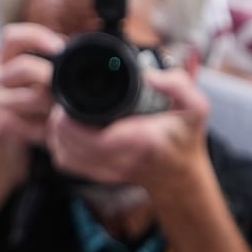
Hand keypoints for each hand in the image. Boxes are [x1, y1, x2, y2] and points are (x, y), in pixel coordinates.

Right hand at [0, 20, 62, 155]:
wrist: (5, 151)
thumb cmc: (28, 113)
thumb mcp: (35, 84)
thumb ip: (50, 66)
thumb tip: (83, 51)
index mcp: (2, 60)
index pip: (12, 37)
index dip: (38, 38)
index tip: (63, 48)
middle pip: (24, 66)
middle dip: (53, 77)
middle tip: (71, 88)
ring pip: (34, 96)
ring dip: (56, 105)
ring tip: (67, 112)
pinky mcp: (1, 125)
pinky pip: (34, 122)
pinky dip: (50, 128)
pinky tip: (57, 132)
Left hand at [45, 61, 210, 202]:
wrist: (180, 173)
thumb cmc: (184, 136)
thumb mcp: (195, 106)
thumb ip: (178, 85)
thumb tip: (149, 75)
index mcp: (140, 141)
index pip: (93, 138)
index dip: (70, 120)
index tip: (66, 102)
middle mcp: (121, 161)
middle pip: (70, 146)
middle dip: (58, 121)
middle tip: (61, 100)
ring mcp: (107, 172)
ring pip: (64, 155)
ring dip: (56, 133)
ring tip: (62, 112)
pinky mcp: (97, 176)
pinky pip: (66, 162)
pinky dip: (59, 145)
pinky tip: (65, 129)